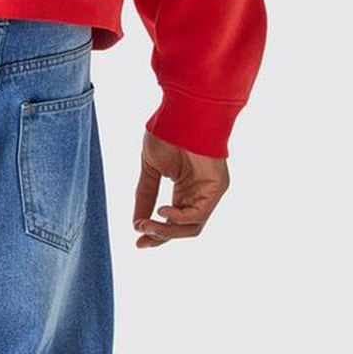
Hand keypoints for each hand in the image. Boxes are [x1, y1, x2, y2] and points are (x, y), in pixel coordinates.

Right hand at [132, 129, 229, 247]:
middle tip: (141, 240)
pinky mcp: (216, 188)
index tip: (137, 240)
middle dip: (160, 236)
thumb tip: (136, 223)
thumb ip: (144, 194)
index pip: (172, 220)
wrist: (181, 113)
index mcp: (184, 189)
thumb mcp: (150, 168)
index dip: (155, 232)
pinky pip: (199, 214)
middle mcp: (198, 194)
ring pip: (192, 227)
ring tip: (146, 226)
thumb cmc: (166, 133)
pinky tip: (163, 211)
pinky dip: (180, 218)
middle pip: (182, 228)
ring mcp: (209, 192)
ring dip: (167, 231)